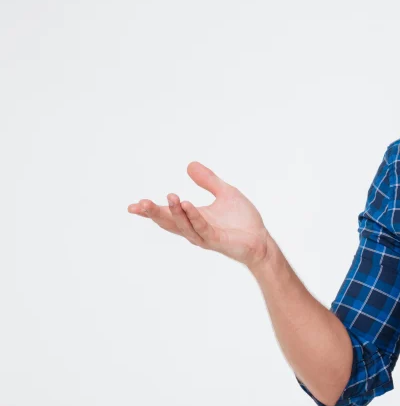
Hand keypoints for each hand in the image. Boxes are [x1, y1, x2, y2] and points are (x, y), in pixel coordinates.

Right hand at [127, 161, 271, 267]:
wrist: (261, 240)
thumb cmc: (243, 221)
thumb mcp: (225, 193)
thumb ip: (208, 181)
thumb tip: (190, 165)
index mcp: (193, 218)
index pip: (167, 214)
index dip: (150, 211)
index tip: (132, 206)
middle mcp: (194, 229)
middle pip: (169, 222)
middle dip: (154, 213)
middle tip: (139, 205)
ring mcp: (204, 236)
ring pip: (183, 225)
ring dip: (174, 212)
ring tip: (170, 196)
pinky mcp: (217, 240)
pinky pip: (202, 227)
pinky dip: (193, 216)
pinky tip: (187, 205)